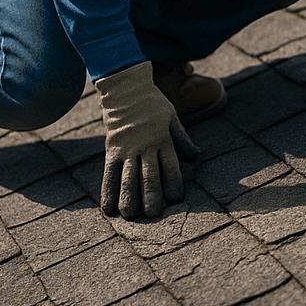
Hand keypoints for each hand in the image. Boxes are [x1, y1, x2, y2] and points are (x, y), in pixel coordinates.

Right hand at [96, 61, 200, 218]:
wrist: (126, 88)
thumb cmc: (153, 104)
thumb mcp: (173, 117)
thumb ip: (183, 138)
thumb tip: (197, 156)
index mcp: (164, 139)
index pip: (171, 165)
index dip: (174, 183)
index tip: (176, 200)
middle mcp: (145, 146)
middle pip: (149, 174)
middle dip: (151, 196)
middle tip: (153, 215)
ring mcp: (127, 148)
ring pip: (128, 177)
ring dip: (128, 197)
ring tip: (130, 216)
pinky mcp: (112, 149)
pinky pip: (109, 172)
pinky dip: (108, 190)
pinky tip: (108, 207)